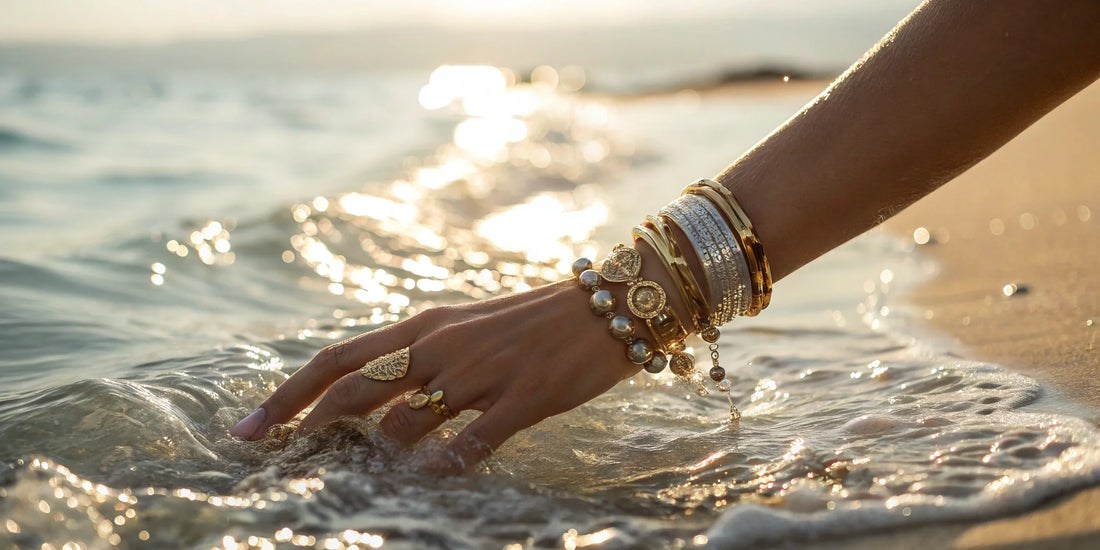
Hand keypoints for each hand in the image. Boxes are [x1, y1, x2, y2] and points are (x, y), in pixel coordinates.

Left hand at [230, 269, 662, 471]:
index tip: (247, 427)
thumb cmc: (532, 323)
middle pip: (354, 389)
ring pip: (407, 420)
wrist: (609, 305)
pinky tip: (430, 481)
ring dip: (377, 455)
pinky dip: (447, 463)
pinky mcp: (525, 395)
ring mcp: (482, 371)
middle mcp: (442, 345)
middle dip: (304, 424)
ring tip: (362, 480)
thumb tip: (370, 407)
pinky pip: (476, 438)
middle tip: (269, 456)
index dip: (286, 393)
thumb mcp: (465, 330)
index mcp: (424, 327)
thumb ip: (420, 361)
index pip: (338, 358)